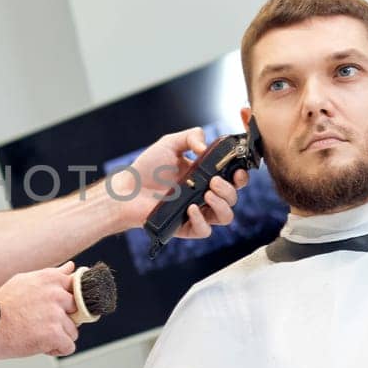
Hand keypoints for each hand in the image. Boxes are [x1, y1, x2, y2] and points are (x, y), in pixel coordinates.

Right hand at [0, 262, 78, 358]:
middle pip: (78, 312)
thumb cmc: (2, 305)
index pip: (78, 287)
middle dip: (64, 320)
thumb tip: (71, 267)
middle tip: (43, 322)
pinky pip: (68, 346)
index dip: (70, 301)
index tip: (61, 307)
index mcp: (50, 278)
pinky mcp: (54, 334)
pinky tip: (39, 344)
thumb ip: (52, 275)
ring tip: (37, 333)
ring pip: (73, 332)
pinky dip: (55, 349)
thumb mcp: (25, 281)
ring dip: (59, 337)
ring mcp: (55, 314)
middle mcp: (55, 294)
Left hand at [109, 127, 247, 237]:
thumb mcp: (170, 144)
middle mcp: (204, 195)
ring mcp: (196, 212)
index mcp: (205, 177)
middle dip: (230, 189)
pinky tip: (190, 208)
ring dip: (222, 204)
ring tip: (206, 194)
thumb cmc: (147, 168)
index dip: (240, 176)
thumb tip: (206, 147)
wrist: (127, 189)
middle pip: (233, 198)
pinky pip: (204, 231)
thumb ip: (191, 136)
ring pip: (225, 217)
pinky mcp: (185, 227)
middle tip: (215, 181)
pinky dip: (201, 220)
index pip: (233, 179)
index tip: (237, 170)